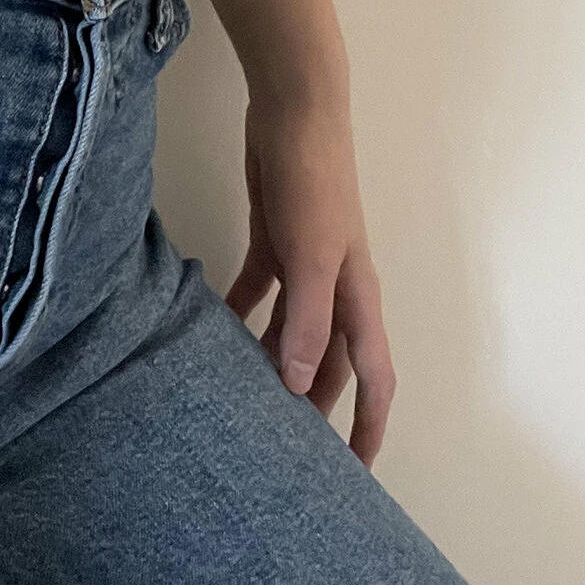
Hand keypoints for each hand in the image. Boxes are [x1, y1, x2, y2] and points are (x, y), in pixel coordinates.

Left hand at [223, 96, 396, 467]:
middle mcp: (336, 288)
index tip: (356, 474)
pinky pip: (258, 293)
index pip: (374, 377)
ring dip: (273, 365)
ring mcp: (305, 264)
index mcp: (356, 297)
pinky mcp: (274, 241)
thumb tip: (296, 386)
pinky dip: (240, 315)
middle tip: (285, 451)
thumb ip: (306, 319)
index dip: (369, 427)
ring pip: (292, 332)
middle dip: (314, 407)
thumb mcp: (312, 254)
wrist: (296, 111)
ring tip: (243, 401)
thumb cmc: (314, 182)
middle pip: (330, 363)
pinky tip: (210, 334)